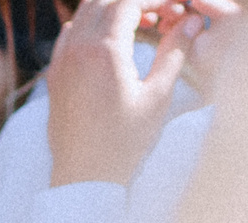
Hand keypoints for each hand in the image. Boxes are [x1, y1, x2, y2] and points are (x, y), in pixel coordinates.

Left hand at [46, 0, 196, 186]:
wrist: (83, 179)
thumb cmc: (124, 143)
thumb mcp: (158, 95)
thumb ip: (176, 51)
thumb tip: (192, 20)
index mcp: (103, 51)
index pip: (129, 0)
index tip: (177, 7)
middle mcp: (76, 50)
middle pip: (105, 0)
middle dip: (136, 1)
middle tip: (163, 15)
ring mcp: (61, 62)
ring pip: (83, 13)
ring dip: (113, 9)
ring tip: (142, 24)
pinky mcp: (54, 76)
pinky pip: (67, 34)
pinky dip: (90, 25)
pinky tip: (111, 39)